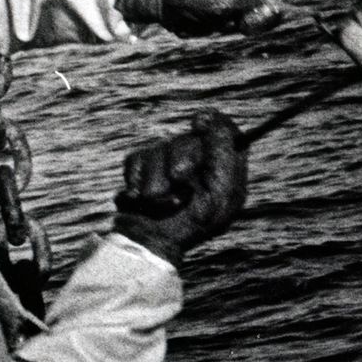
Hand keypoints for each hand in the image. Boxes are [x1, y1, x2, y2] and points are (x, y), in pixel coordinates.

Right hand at [111, 109, 247, 266]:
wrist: (150, 245)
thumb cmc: (191, 225)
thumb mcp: (220, 191)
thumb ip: (223, 152)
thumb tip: (206, 117)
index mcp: (223, 171)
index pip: (224, 132)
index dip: (212, 123)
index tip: (197, 123)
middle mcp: (197, 166)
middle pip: (187, 139)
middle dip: (179, 163)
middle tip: (181, 190)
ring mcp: (166, 167)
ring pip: (158, 149)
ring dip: (158, 181)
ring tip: (162, 204)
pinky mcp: (141, 172)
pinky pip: (137, 159)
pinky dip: (138, 181)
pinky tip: (142, 201)